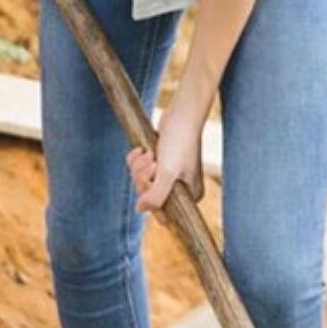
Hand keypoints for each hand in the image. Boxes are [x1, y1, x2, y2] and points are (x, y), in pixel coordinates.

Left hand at [126, 90, 206, 212]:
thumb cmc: (180, 141)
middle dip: (143, 178)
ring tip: (149, 152)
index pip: (163, 214)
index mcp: (190, 196)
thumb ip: (156, 196)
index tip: (153, 180)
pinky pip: (139, 169)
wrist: (181, 114)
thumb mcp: (167, 172)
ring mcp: (168, 176)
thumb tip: (140, 209)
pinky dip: (136, 159)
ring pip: (141, 182)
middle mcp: (180, 188)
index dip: (151, 199)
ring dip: (139, 167)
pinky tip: (142, 148)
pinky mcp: (159, 163)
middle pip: (148, 197)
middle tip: (152, 161)